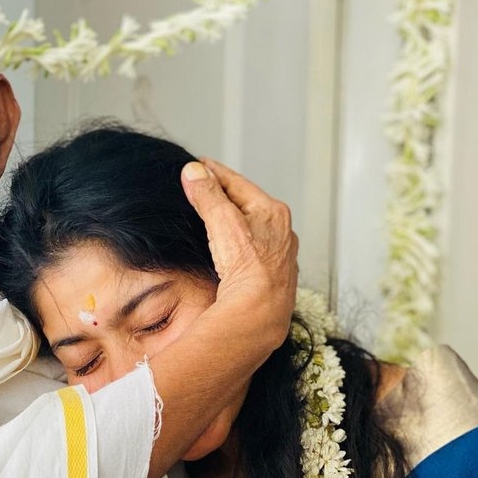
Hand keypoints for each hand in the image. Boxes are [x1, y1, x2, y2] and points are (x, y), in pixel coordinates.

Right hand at [181, 159, 297, 361]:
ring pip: (254, 231)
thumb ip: (208, 195)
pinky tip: (233, 256)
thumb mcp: (223, 222)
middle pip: (248, 206)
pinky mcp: (274, 279)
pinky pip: (256, 254)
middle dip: (228, 197)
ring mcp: (280, 256)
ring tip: (217, 221)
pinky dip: (242, 248)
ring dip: (236, 223)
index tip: (199, 165)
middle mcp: (282, 232)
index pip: (238, 183)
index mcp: (272, 212)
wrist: (261, 312)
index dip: (215, 173)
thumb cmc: (248, 268)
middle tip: (206, 189)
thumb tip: (194, 171)